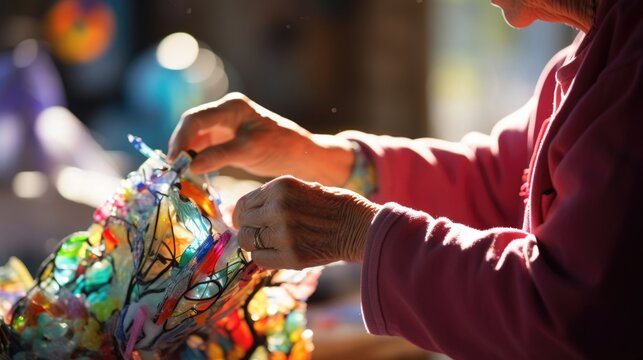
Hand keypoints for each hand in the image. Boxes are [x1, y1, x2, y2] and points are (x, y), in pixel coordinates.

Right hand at [168, 92, 353, 185]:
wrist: (302, 156)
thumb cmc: (281, 148)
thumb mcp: (250, 151)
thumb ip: (220, 156)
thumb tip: (190, 165)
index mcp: (231, 107)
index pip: (196, 119)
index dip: (180, 138)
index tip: (174, 160)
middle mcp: (225, 112)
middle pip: (192, 126)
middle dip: (180, 146)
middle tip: (172, 169)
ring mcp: (225, 126)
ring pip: (196, 138)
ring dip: (187, 154)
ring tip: (179, 173)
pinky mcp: (227, 140)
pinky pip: (205, 147)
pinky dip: (197, 159)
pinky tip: (193, 173)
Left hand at [233, 175, 380, 269]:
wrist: (362, 226)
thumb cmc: (334, 206)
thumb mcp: (303, 188)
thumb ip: (275, 198)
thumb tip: (246, 212)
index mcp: (281, 186)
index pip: (244, 203)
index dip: (243, 215)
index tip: (247, 222)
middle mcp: (278, 207)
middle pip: (244, 224)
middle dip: (250, 230)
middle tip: (263, 235)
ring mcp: (284, 233)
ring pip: (248, 243)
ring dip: (256, 245)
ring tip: (273, 244)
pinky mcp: (292, 256)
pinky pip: (260, 259)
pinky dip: (266, 258)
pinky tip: (280, 253)